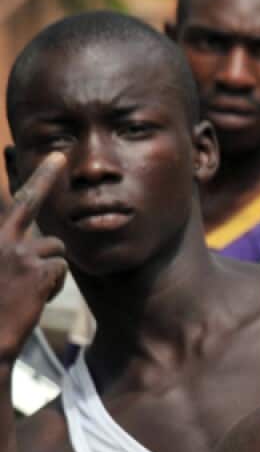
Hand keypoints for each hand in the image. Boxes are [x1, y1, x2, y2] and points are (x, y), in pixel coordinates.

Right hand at [0, 152, 68, 363]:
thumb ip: (9, 249)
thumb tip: (43, 244)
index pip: (7, 205)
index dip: (23, 185)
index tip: (16, 151)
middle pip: (26, 201)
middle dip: (43, 175)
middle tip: (57, 156)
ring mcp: (17, 253)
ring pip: (53, 247)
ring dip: (47, 267)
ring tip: (25, 291)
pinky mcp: (37, 269)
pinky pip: (60, 268)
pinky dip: (52, 284)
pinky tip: (33, 300)